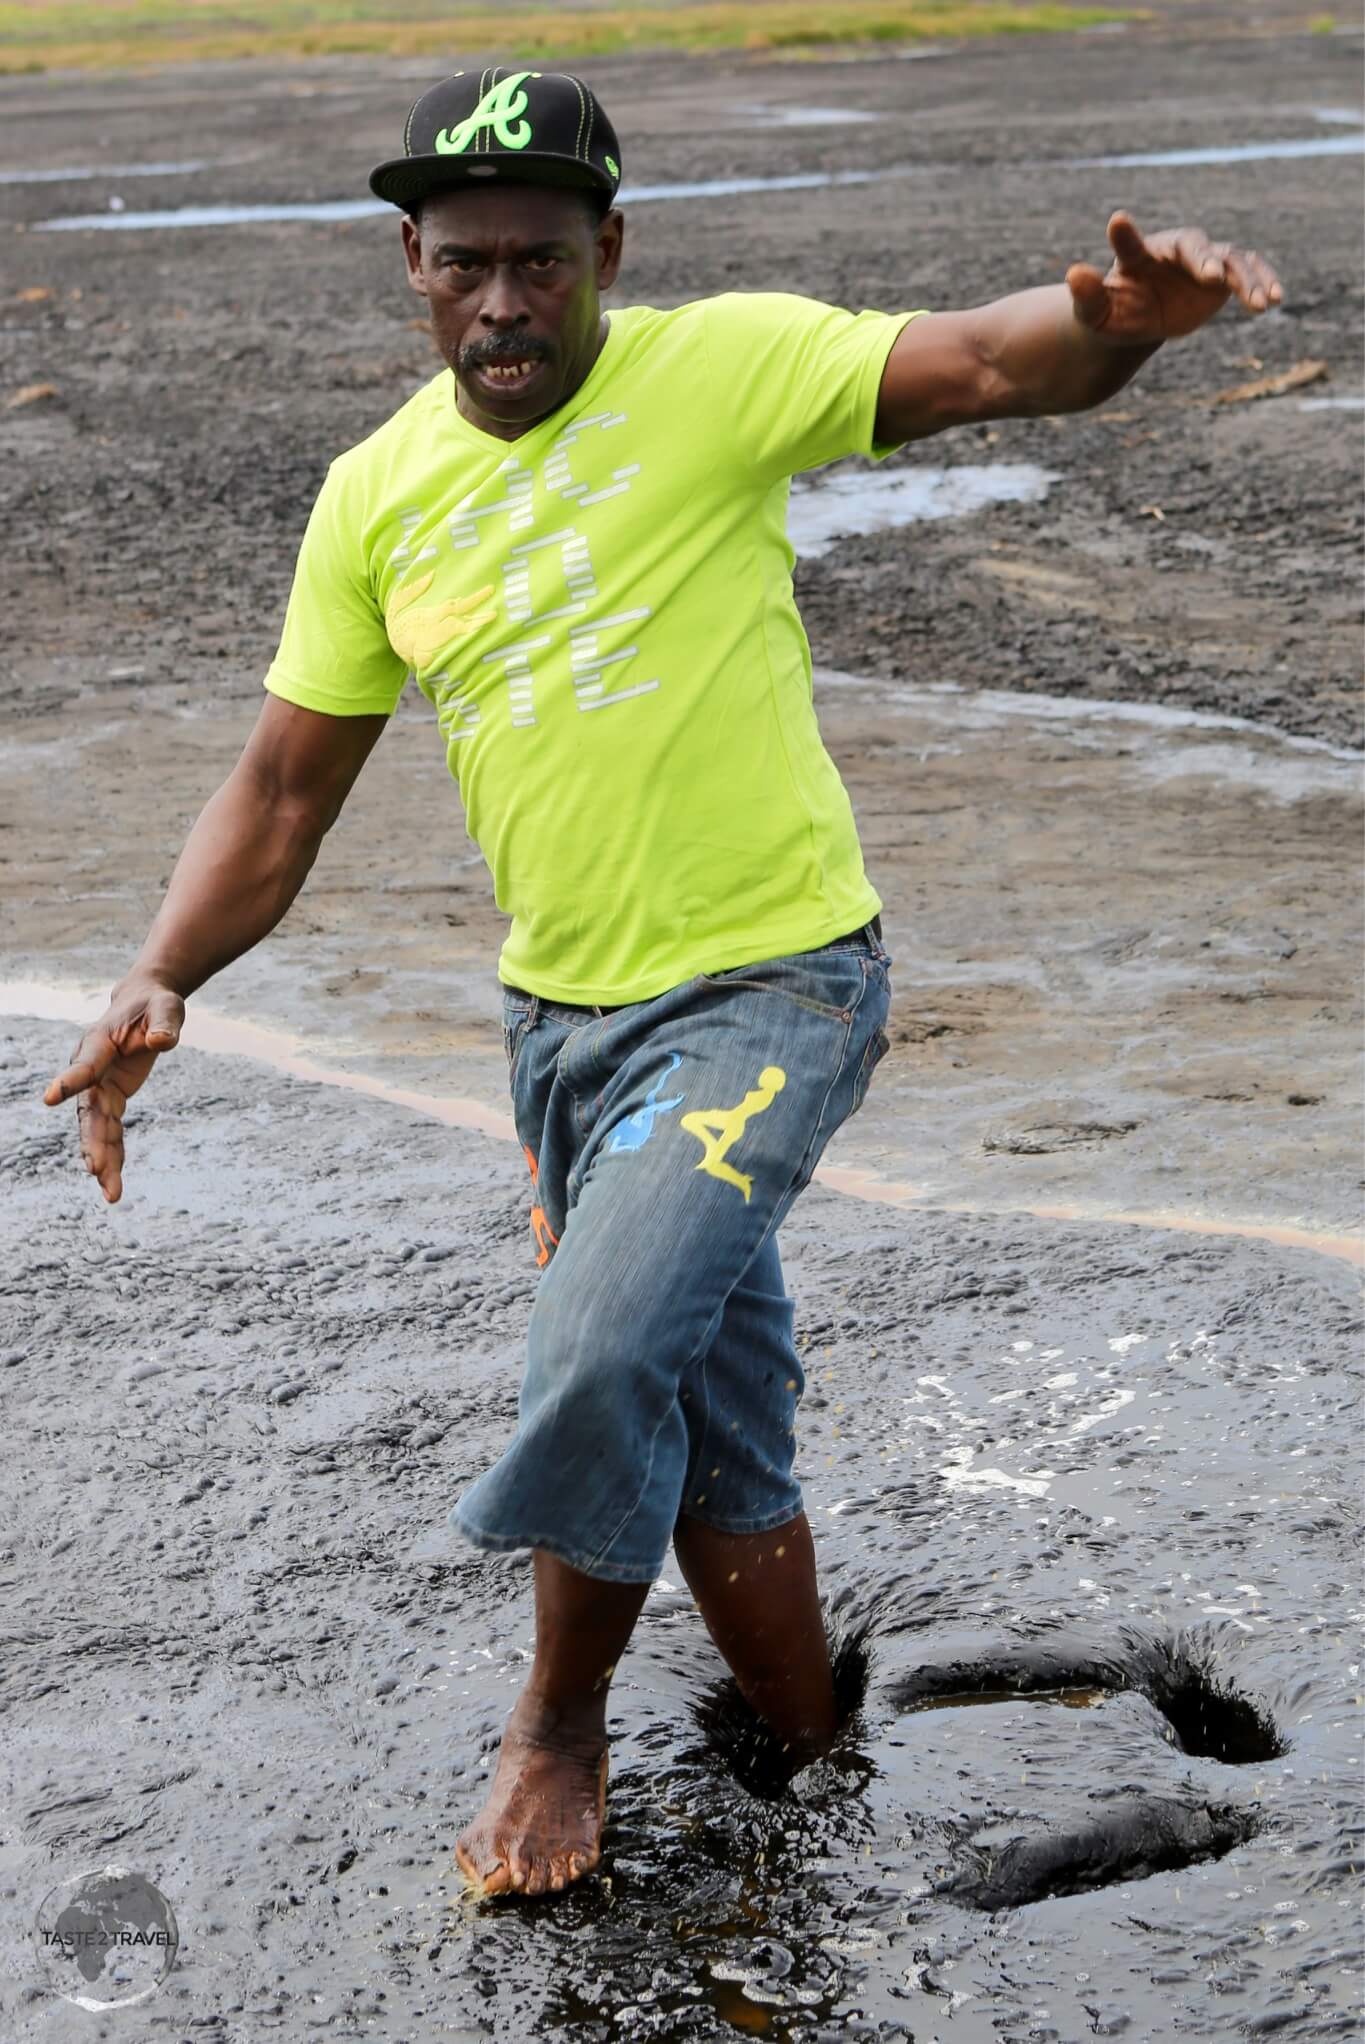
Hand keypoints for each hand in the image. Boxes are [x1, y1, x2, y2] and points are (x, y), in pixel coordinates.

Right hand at [43, 978, 185, 1202]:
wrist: (146, 1004)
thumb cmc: (155, 1003)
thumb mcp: (167, 1006)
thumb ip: (165, 1023)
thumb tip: (163, 1042)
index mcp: (98, 1042)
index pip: (84, 1065)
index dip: (69, 1081)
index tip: (49, 1098)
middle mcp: (90, 1068)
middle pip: (88, 1109)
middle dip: (92, 1141)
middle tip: (96, 1169)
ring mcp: (98, 1085)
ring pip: (96, 1127)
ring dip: (102, 1158)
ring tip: (111, 1193)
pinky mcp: (111, 1096)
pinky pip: (109, 1129)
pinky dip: (113, 1154)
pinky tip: (113, 1182)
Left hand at [1066, 210, 1282, 345]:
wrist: (1138, 318)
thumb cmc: (1114, 312)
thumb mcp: (1096, 313)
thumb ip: (1086, 295)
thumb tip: (1072, 273)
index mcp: (1138, 254)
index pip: (1131, 243)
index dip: (1125, 234)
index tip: (1117, 222)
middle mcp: (1175, 250)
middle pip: (1193, 246)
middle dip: (1203, 259)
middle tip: (1212, 276)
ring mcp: (1203, 260)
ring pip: (1229, 260)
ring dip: (1245, 279)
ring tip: (1259, 304)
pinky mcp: (1224, 275)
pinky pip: (1249, 273)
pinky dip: (1262, 282)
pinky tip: (1275, 300)